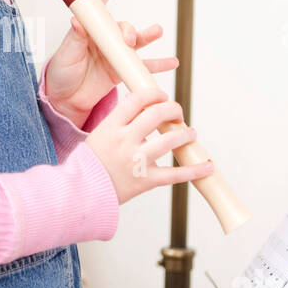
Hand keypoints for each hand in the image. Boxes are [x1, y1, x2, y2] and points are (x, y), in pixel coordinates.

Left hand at [43, 0, 179, 123]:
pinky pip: (143, 66)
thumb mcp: (66, 54)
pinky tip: (171, 62)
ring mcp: (115, 54)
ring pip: (136, 42)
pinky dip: (158, 64)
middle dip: (129, 30)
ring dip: (148, 36)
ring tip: (157, 32)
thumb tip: (76, 20)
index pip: (99, 3)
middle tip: (129, 40)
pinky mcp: (122, 71)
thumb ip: (75, 38)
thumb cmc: (61, 73)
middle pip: (123, 27)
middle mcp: (105, 39)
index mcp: (89, 30)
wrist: (66, 100)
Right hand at [84, 87, 214, 204]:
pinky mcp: (145, 181)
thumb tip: (140, 103)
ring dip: (186, 134)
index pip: (138, 99)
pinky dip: (194, 170)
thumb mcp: (98, 134)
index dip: (155, 94)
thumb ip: (118, 120)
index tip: (162, 96)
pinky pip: (175, 174)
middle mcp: (125, 141)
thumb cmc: (89, 163)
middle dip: (173, 110)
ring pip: (170, 140)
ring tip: (190, 134)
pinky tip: (207, 166)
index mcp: (111, 126)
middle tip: (177, 114)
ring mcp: (136, 161)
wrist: (81, 193)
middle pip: (157, 114)